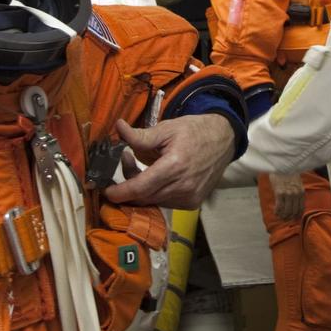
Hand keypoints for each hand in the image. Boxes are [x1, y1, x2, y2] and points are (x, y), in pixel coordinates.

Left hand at [103, 115, 235, 208]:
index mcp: (175, 166)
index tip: (106, 190)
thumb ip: (140, 135)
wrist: (223, 140)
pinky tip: (155, 175)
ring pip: (153, 201)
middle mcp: (183, 187)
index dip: (120, 192)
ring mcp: (189, 198)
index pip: (140, 188)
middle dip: (128, 186)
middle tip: (125, 160)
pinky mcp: (192, 203)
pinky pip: (165, 202)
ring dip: (141, 189)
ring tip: (140, 164)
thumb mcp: (166, 128)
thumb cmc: (194, 131)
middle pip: (144, 197)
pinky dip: (155, 192)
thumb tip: (118, 127)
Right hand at [269, 172, 304, 219]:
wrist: (281, 165)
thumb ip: (297, 193)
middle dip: (289, 217)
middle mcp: (296, 194)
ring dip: (282, 215)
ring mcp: (288, 194)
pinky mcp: (279, 193)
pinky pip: (279, 207)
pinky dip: (277, 211)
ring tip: (279, 216)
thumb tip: (295, 204)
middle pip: (294, 211)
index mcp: (301, 192)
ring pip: (286, 211)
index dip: (297, 215)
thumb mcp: (297, 183)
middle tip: (284, 218)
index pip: (301, 208)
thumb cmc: (288, 174)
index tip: (293, 218)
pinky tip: (275, 212)